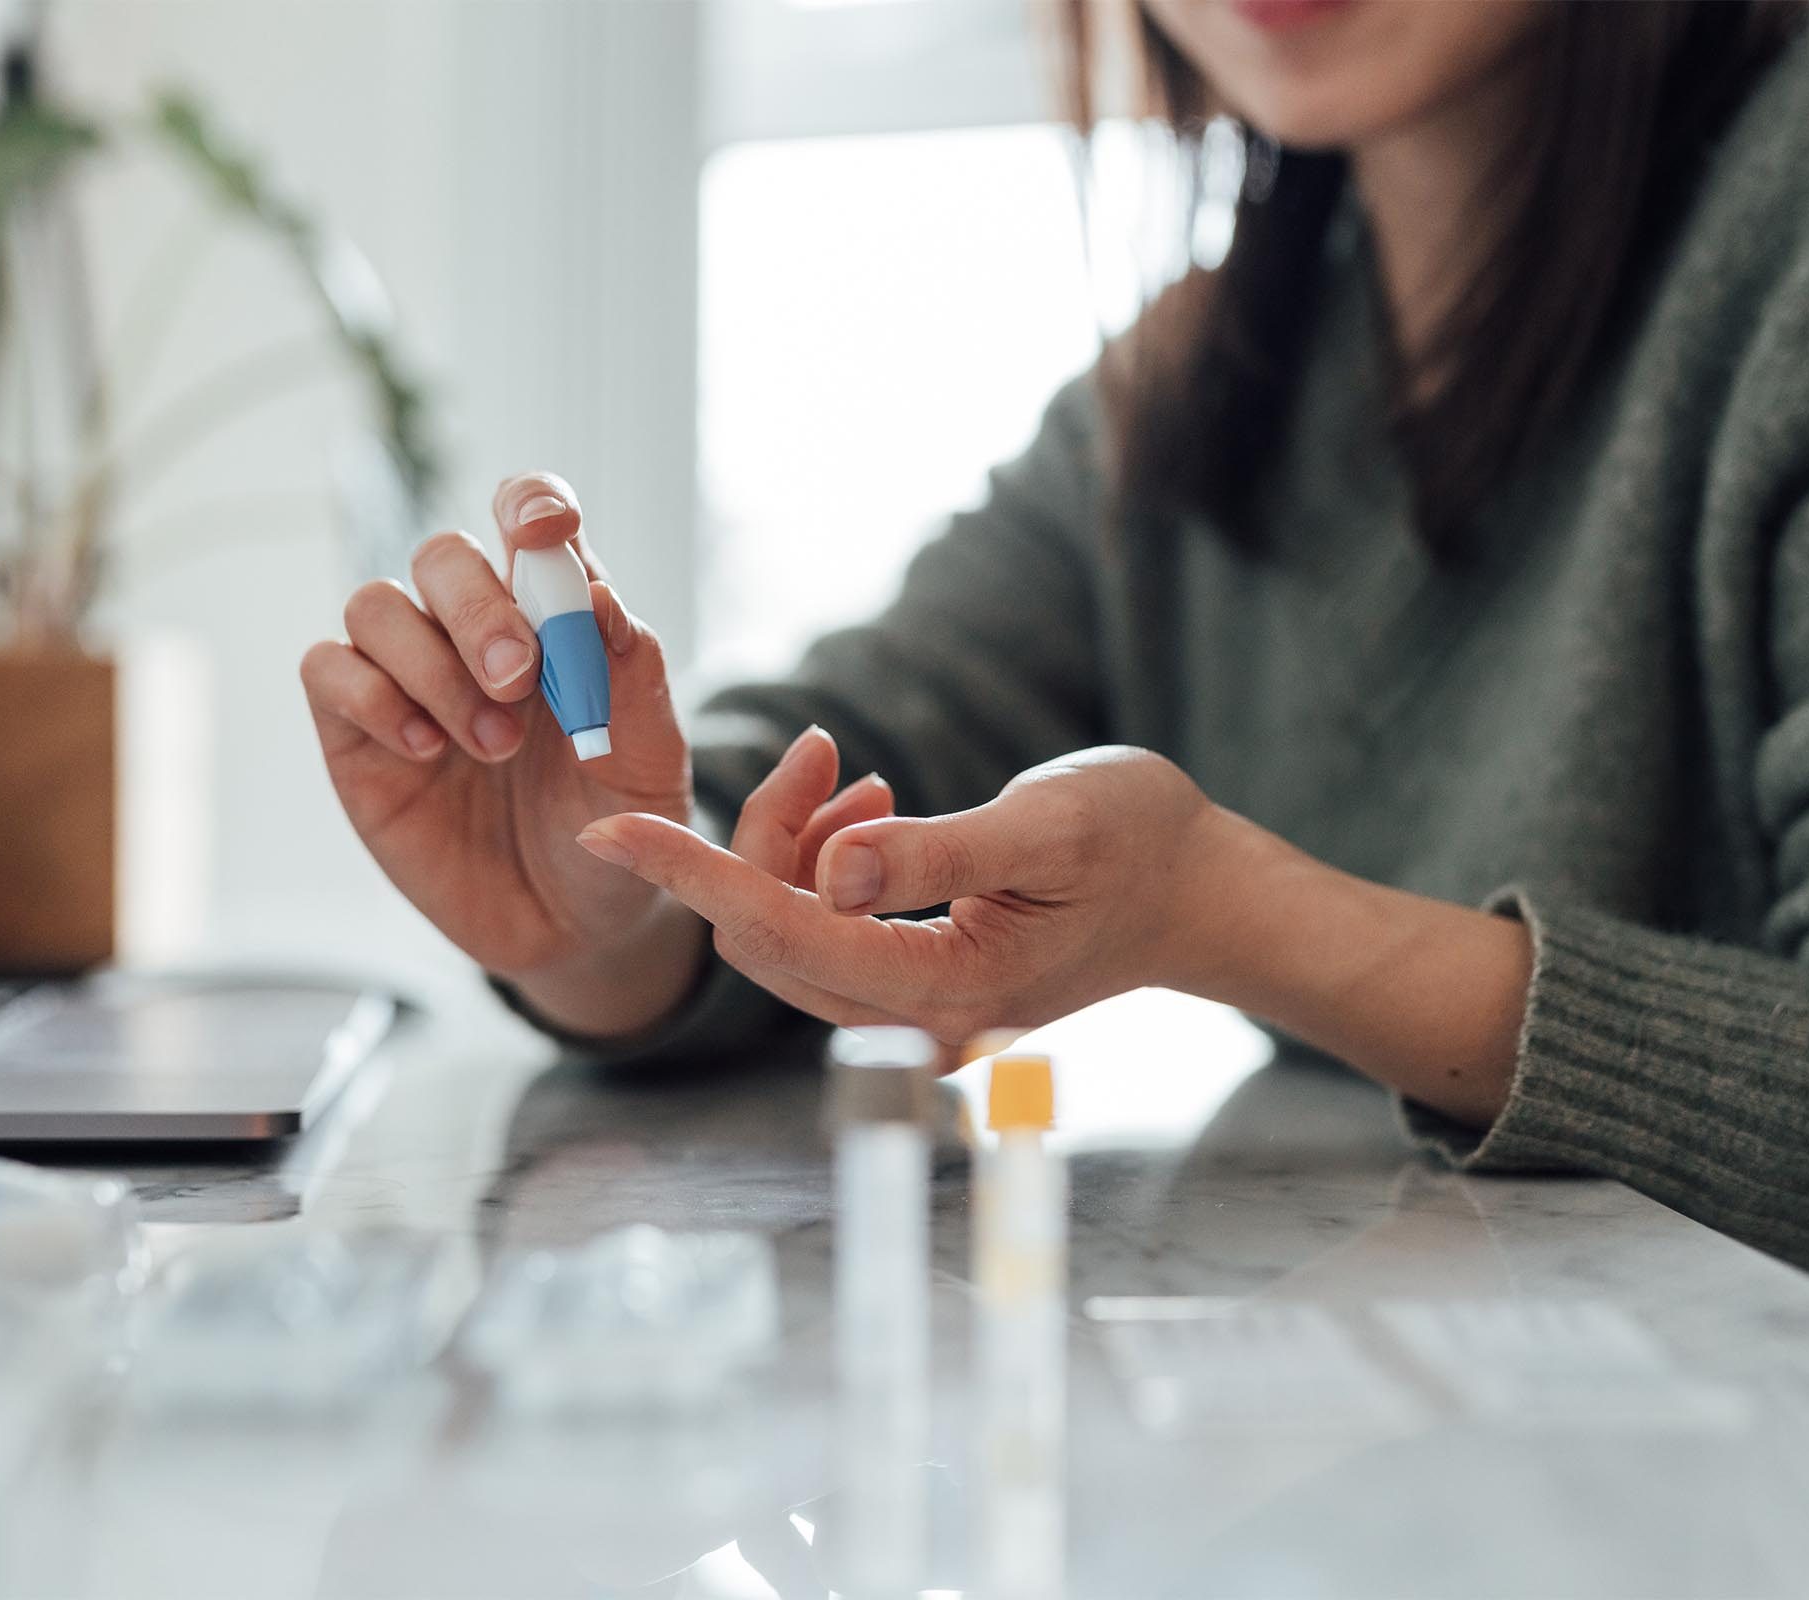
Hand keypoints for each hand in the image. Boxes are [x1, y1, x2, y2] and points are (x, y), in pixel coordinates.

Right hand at [301, 474, 893, 1036]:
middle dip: (479, 608)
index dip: (528, 505)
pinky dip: (372, 696)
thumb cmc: (616, 826)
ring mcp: (408, 680)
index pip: (526, 519)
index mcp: (553, 616)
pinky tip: (427, 750)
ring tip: (490, 744)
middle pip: (442, 556)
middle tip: (519, 680)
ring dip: (433, 666)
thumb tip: (598, 594)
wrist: (574, 925)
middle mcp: (472, 632)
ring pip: (377, 605)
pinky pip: (327, 670)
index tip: (546, 531)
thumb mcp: (650, 762)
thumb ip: (634, 678)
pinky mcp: (357, 735)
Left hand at [574, 746, 1226, 1042]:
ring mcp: (911, 1017)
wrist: (1199, 892)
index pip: (777, 932)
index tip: (609, 829)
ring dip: (796, 848)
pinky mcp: (910, 991)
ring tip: (868, 783)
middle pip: (767, 937)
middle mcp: (914, 1025)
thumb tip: (832, 871)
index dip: (689, 874)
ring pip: (788, 932)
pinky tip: (874, 813)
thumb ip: (935, 852)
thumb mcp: (1047, 825)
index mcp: (943, 992)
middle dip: (759, 840)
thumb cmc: (1139, 844)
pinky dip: (821, 865)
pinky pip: (822, 932)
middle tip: (821, 753)